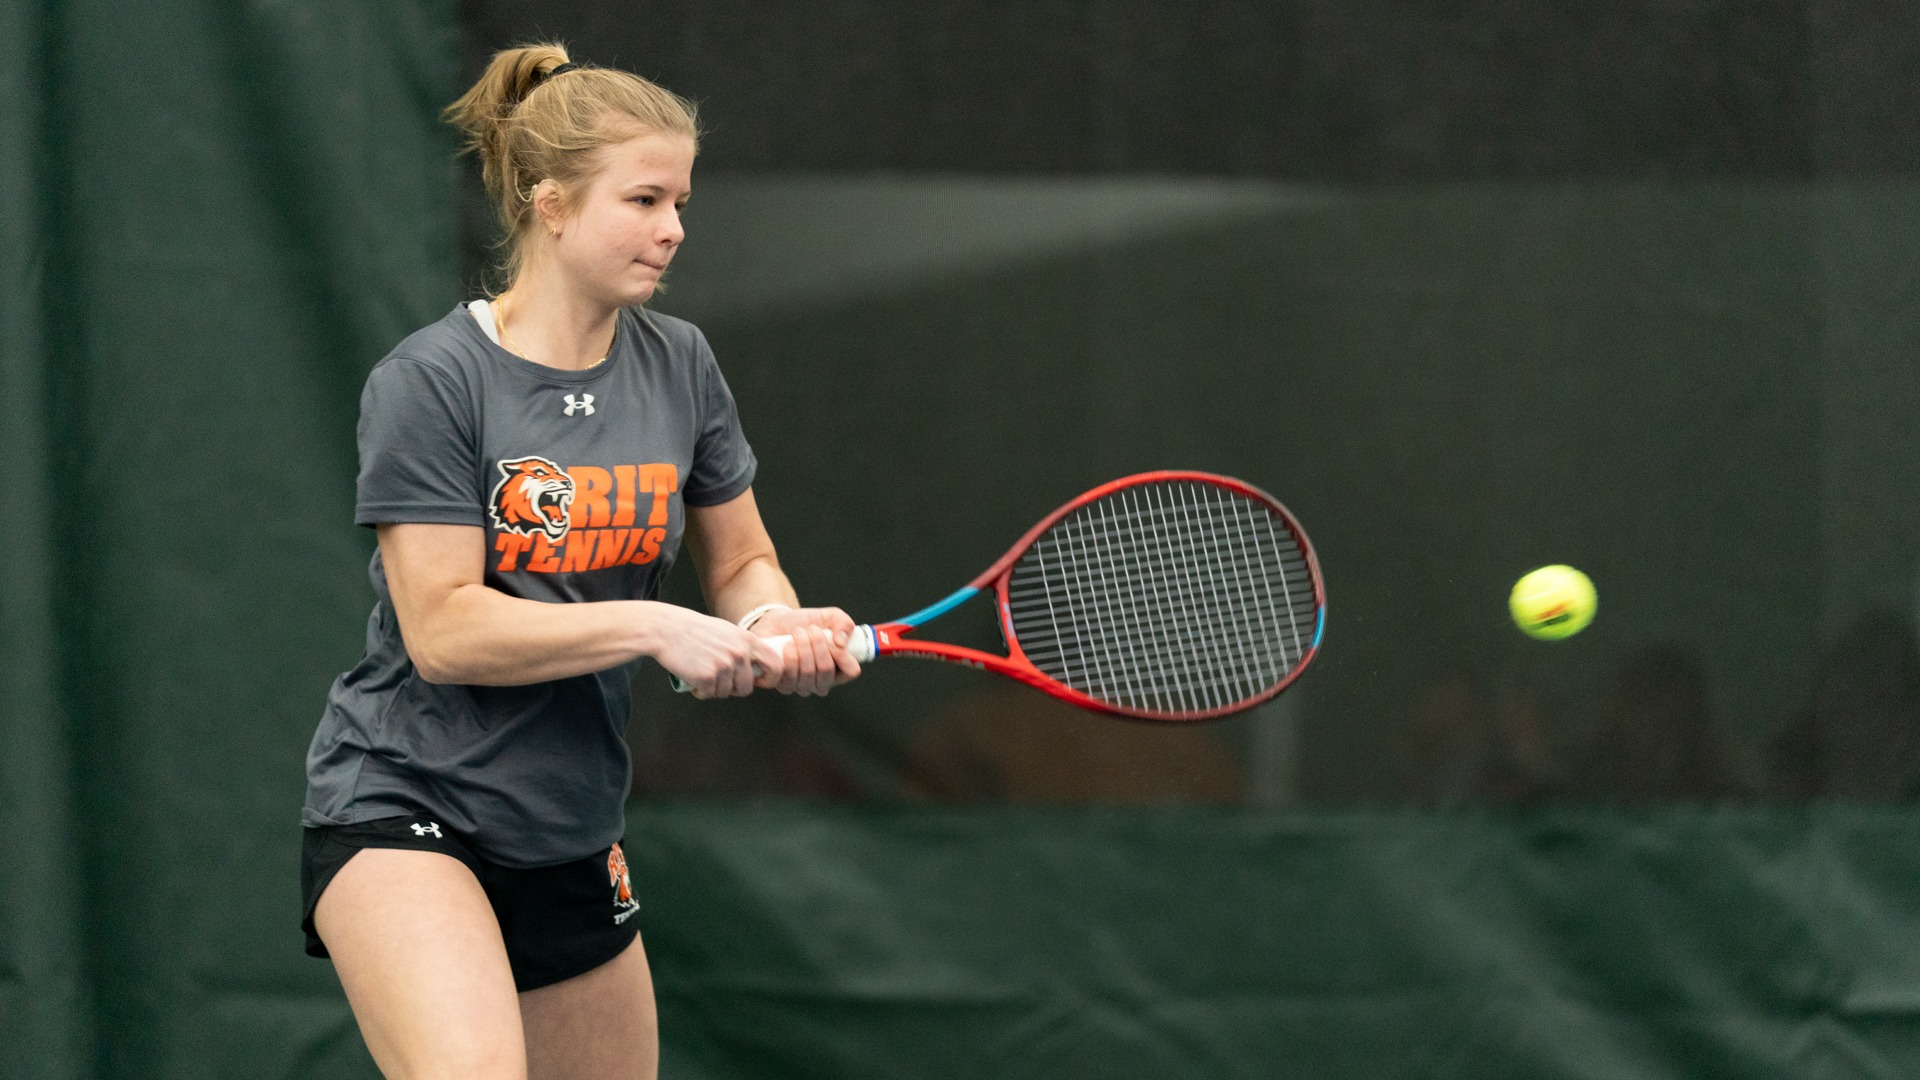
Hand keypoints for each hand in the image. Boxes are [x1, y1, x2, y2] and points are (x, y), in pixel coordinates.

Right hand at [646, 603, 784, 698]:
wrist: (667, 629)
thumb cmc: (695, 630)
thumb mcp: (727, 631)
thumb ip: (743, 646)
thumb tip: (757, 668)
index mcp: (748, 640)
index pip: (775, 665)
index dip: (770, 678)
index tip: (758, 682)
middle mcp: (739, 653)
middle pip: (747, 688)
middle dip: (733, 689)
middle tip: (719, 681)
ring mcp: (724, 666)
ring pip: (726, 692)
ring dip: (714, 689)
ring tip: (702, 673)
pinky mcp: (707, 677)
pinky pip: (709, 694)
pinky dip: (700, 691)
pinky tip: (692, 678)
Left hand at [749, 606, 862, 695]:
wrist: (777, 623)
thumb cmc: (805, 623)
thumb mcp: (829, 616)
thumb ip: (843, 623)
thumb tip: (841, 643)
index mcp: (839, 668)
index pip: (850, 672)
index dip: (844, 656)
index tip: (833, 639)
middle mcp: (823, 682)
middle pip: (826, 671)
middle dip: (818, 645)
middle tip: (810, 629)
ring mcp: (804, 686)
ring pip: (808, 673)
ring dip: (803, 648)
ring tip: (798, 632)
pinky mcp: (784, 686)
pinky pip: (790, 676)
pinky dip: (789, 657)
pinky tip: (787, 645)